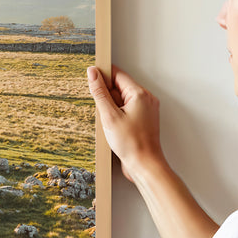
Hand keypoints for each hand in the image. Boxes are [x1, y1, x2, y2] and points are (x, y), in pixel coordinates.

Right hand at [87, 64, 164, 182]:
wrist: (144, 165)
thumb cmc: (131, 143)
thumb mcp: (109, 116)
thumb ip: (100, 93)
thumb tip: (93, 73)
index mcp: (140, 94)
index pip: (118, 74)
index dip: (103, 76)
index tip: (91, 79)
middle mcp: (146, 99)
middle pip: (120, 87)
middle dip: (107, 96)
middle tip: (103, 112)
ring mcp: (146, 109)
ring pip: (123, 100)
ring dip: (112, 108)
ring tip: (110, 123)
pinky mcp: (143, 119)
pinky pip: (127, 110)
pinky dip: (118, 115)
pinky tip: (114, 128)